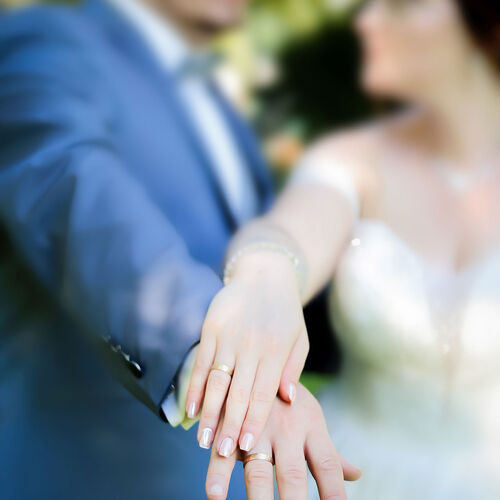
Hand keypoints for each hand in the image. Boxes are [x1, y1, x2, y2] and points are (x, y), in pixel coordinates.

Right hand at [186, 252, 308, 456]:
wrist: (264, 275)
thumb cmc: (285, 312)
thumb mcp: (299, 338)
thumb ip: (292, 369)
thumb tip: (287, 400)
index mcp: (275, 350)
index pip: (263, 394)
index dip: (254, 422)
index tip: (247, 448)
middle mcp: (251, 345)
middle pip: (237, 393)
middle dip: (229, 426)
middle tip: (222, 454)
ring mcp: (228, 335)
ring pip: (216, 381)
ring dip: (209, 413)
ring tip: (203, 440)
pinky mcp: (211, 327)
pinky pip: (201, 362)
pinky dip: (195, 387)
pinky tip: (191, 409)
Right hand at [204, 383, 361, 498]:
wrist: (258, 352)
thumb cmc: (289, 398)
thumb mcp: (312, 417)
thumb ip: (329, 451)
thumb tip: (356, 475)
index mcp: (310, 425)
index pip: (327, 466)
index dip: (335, 494)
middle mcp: (286, 428)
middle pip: (292, 473)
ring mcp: (257, 426)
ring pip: (257, 466)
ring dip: (257, 495)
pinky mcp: (230, 422)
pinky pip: (221, 451)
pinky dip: (217, 473)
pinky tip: (214, 495)